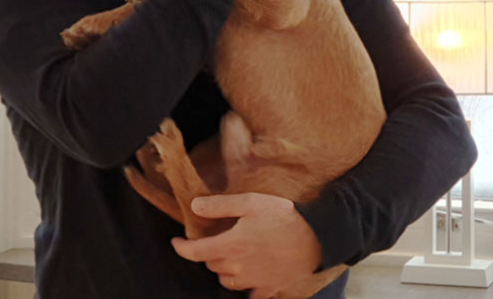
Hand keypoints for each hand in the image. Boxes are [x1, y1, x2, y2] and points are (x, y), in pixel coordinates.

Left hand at [171, 193, 321, 297]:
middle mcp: (238, 267)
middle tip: (214, 240)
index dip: (182, 248)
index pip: (196, 252)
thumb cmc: (284, 217)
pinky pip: (250, 294)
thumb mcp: (251, 202)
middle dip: (208, 253)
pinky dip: (245, 288)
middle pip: (211, 265)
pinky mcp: (269, 287)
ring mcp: (254, 280)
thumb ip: (220, 206)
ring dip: (223, 270)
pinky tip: (249, 279)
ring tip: (230, 257)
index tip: (176, 242)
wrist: (317, 237)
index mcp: (230, 245)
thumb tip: (194, 206)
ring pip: (226, 281)